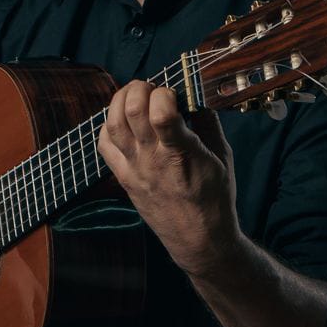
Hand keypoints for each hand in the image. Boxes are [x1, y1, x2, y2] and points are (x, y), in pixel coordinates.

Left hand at [97, 80, 239, 275]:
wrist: (197, 238)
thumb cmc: (214, 198)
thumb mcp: (222, 156)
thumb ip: (208, 122)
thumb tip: (197, 94)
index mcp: (182, 153)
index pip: (162, 115)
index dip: (164, 93)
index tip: (173, 91)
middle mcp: (153, 159)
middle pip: (132, 112)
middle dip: (140, 88)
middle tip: (151, 87)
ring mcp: (134, 169)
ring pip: (112, 124)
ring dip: (120, 101)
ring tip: (134, 95)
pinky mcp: (122, 178)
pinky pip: (103, 145)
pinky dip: (108, 125)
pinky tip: (122, 120)